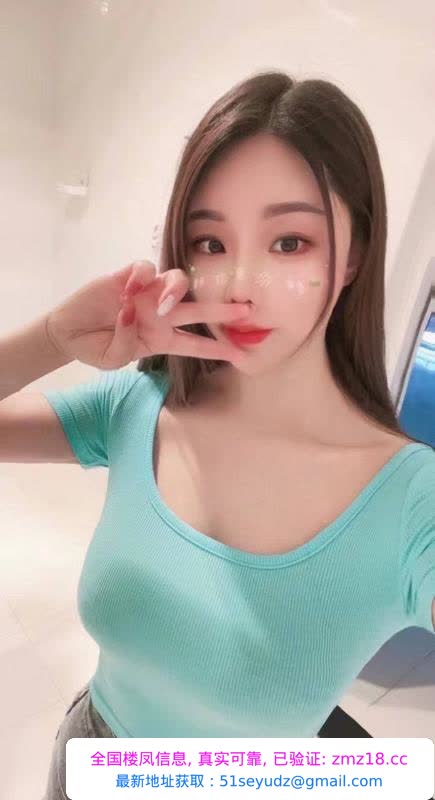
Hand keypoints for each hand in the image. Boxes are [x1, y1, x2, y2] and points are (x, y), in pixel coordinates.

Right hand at [46, 260, 250, 369]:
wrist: (68, 333)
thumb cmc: (94, 348)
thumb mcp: (112, 360)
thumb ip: (126, 343)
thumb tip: (133, 314)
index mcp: (161, 339)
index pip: (195, 344)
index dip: (217, 348)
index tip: (240, 354)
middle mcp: (160, 314)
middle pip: (198, 310)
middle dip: (221, 311)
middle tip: (243, 311)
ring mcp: (146, 294)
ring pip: (177, 282)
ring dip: (174, 291)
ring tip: (160, 305)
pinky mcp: (128, 277)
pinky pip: (146, 268)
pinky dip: (142, 276)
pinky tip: (129, 289)